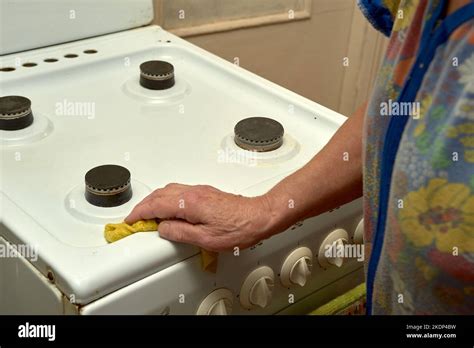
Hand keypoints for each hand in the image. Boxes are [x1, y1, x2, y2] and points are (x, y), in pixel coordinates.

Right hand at [125, 184, 275, 251]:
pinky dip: (167, 198)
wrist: (259, 217)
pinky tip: (168, 208)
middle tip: (136, 218)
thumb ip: (179, 232)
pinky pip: (179, 191)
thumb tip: (163, 228)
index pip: (156, 205)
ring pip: (169, 190)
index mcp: (190, 203)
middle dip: (144, 205)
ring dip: (155, 200)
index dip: (140, 212)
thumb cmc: (238, 228)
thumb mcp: (205, 239)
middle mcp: (193, 192)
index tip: (131, 220)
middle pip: (160, 194)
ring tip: (149, 214)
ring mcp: (200, 190)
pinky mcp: (206, 192)